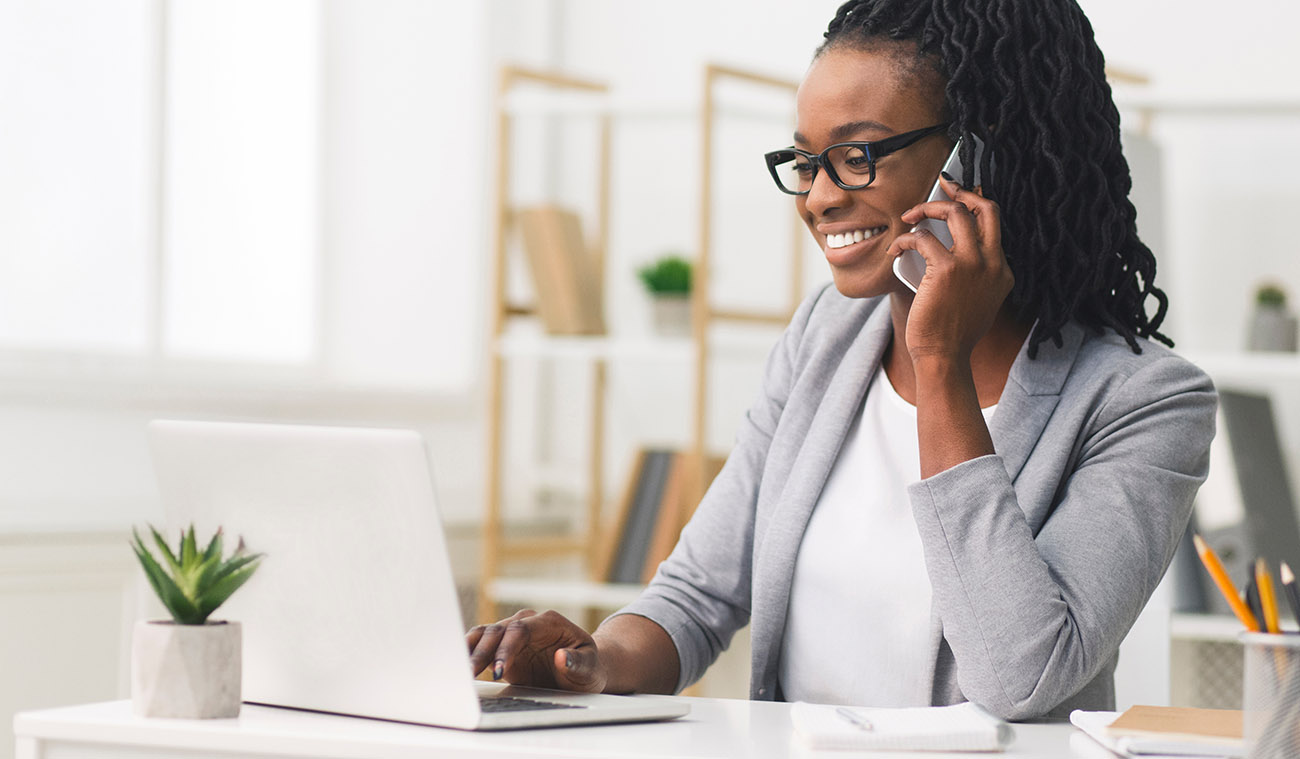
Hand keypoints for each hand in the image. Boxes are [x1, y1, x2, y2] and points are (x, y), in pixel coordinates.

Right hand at [465, 608, 606, 691]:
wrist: (582, 673)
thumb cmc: (588, 668)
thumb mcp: (590, 669)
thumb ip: (577, 663)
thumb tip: (561, 657)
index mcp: (549, 622)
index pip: (521, 629)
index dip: (507, 648)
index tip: (498, 669)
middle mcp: (528, 624)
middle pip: (498, 631)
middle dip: (483, 651)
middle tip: (470, 673)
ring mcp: (513, 635)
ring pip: (485, 635)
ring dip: (471, 651)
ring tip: (459, 671)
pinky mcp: (502, 649)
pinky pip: (481, 645)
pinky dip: (468, 653)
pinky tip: (458, 666)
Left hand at [886, 176, 1013, 362]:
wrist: (944, 356)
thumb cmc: (951, 333)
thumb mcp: (976, 301)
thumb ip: (974, 277)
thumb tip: (951, 253)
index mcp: (1002, 271)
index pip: (993, 224)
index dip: (974, 205)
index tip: (956, 197)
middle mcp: (993, 263)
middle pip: (985, 208)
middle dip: (961, 191)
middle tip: (942, 185)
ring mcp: (973, 265)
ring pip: (955, 213)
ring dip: (927, 208)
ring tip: (909, 216)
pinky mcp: (947, 270)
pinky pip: (922, 238)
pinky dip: (905, 239)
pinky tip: (896, 249)